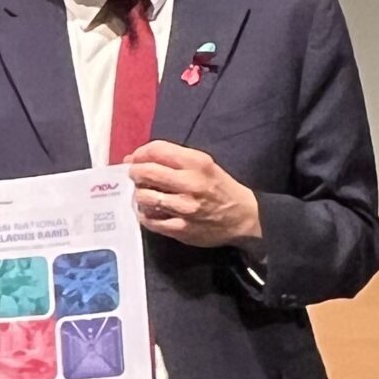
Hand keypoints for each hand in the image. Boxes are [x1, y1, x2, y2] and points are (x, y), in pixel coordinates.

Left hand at [125, 140, 261, 248]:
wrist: (244, 217)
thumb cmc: (220, 188)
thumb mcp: (204, 165)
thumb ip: (172, 160)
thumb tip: (134, 159)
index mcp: (197, 162)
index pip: (156, 150)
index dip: (139, 153)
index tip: (135, 159)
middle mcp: (190, 183)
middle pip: (145, 172)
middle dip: (134, 173)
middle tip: (136, 177)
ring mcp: (184, 208)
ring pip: (144, 197)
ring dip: (139, 195)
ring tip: (146, 195)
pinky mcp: (181, 228)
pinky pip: (150, 220)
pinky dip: (145, 215)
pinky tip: (152, 212)